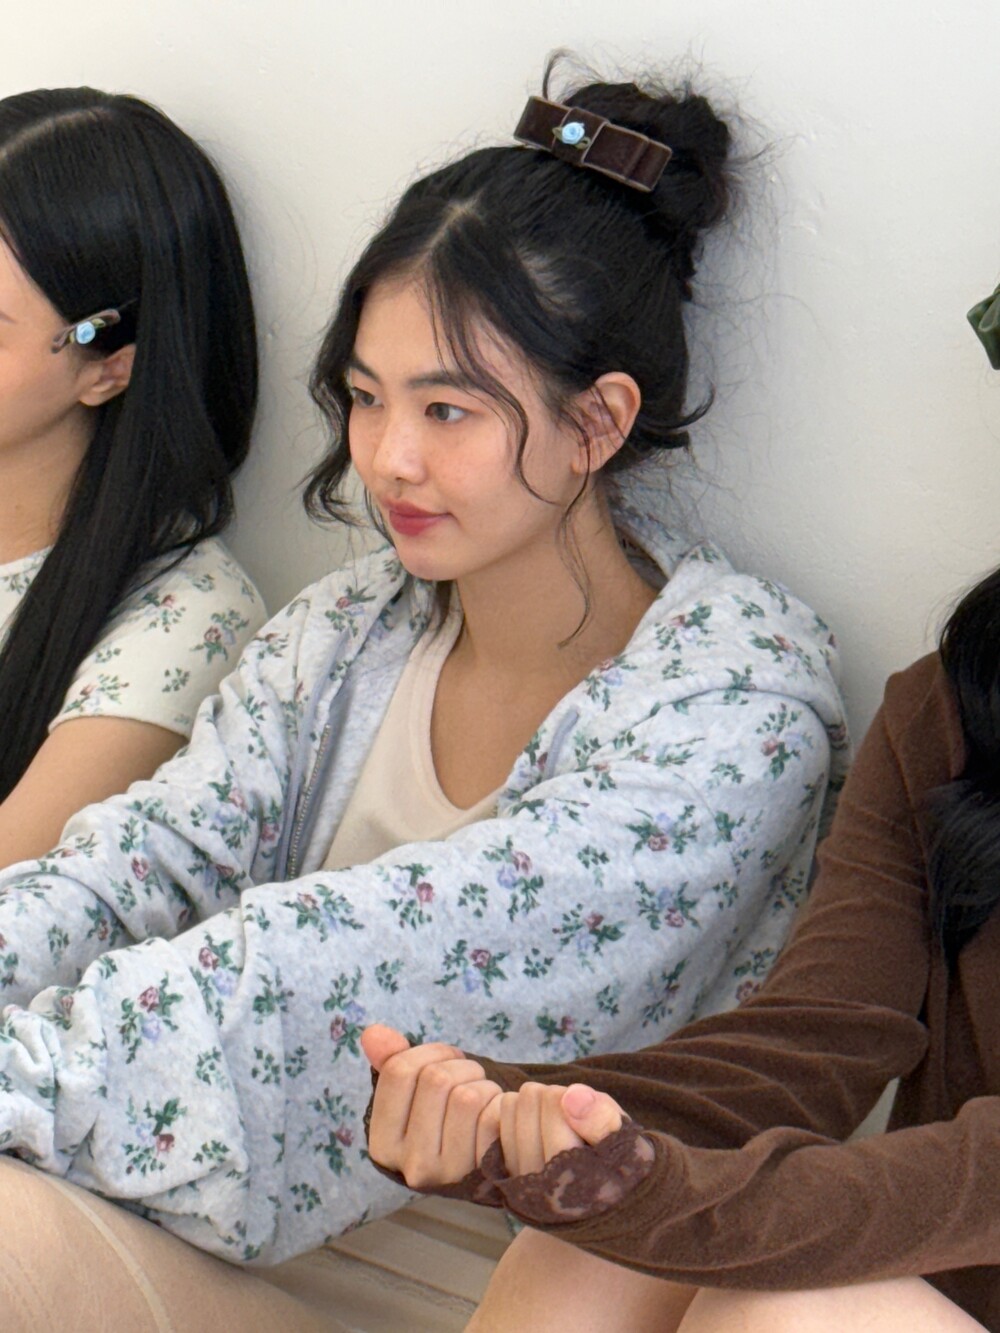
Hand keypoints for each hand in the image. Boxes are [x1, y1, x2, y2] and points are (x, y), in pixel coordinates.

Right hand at [362, 1025, 626, 1187]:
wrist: (497, 1162)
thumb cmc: (451, 1118)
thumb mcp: (417, 1093)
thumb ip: (390, 1063)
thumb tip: (372, 1033)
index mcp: (384, 1145)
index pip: (398, 1071)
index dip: (428, 1051)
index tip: (444, 1057)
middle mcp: (411, 1166)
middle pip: (435, 1080)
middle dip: (459, 1066)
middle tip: (469, 1075)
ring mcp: (448, 1175)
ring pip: (466, 1096)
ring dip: (482, 1083)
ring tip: (484, 1093)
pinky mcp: (485, 1175)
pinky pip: (495, 1115)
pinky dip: (502, 1102)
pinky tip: (499, 1111)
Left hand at [492, 1081, 625, 1176]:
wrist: (599, 1199)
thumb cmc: (618, 1159)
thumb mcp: (626, 1140)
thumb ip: (604, 1119)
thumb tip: (572, 1096)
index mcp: (578, 1181)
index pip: (558, 1104)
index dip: (576, 1098)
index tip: (590, 1116)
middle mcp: (542, 1187)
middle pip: (529, 1099)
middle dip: (551, 1098)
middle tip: (572, 1119)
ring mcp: (518, 1182)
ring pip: (509, 1106)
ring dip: (531, 1105)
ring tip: (556, 1125)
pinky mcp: (502, 1177)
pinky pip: (492, 1120)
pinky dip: (512, 1114)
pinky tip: (534, 1129)